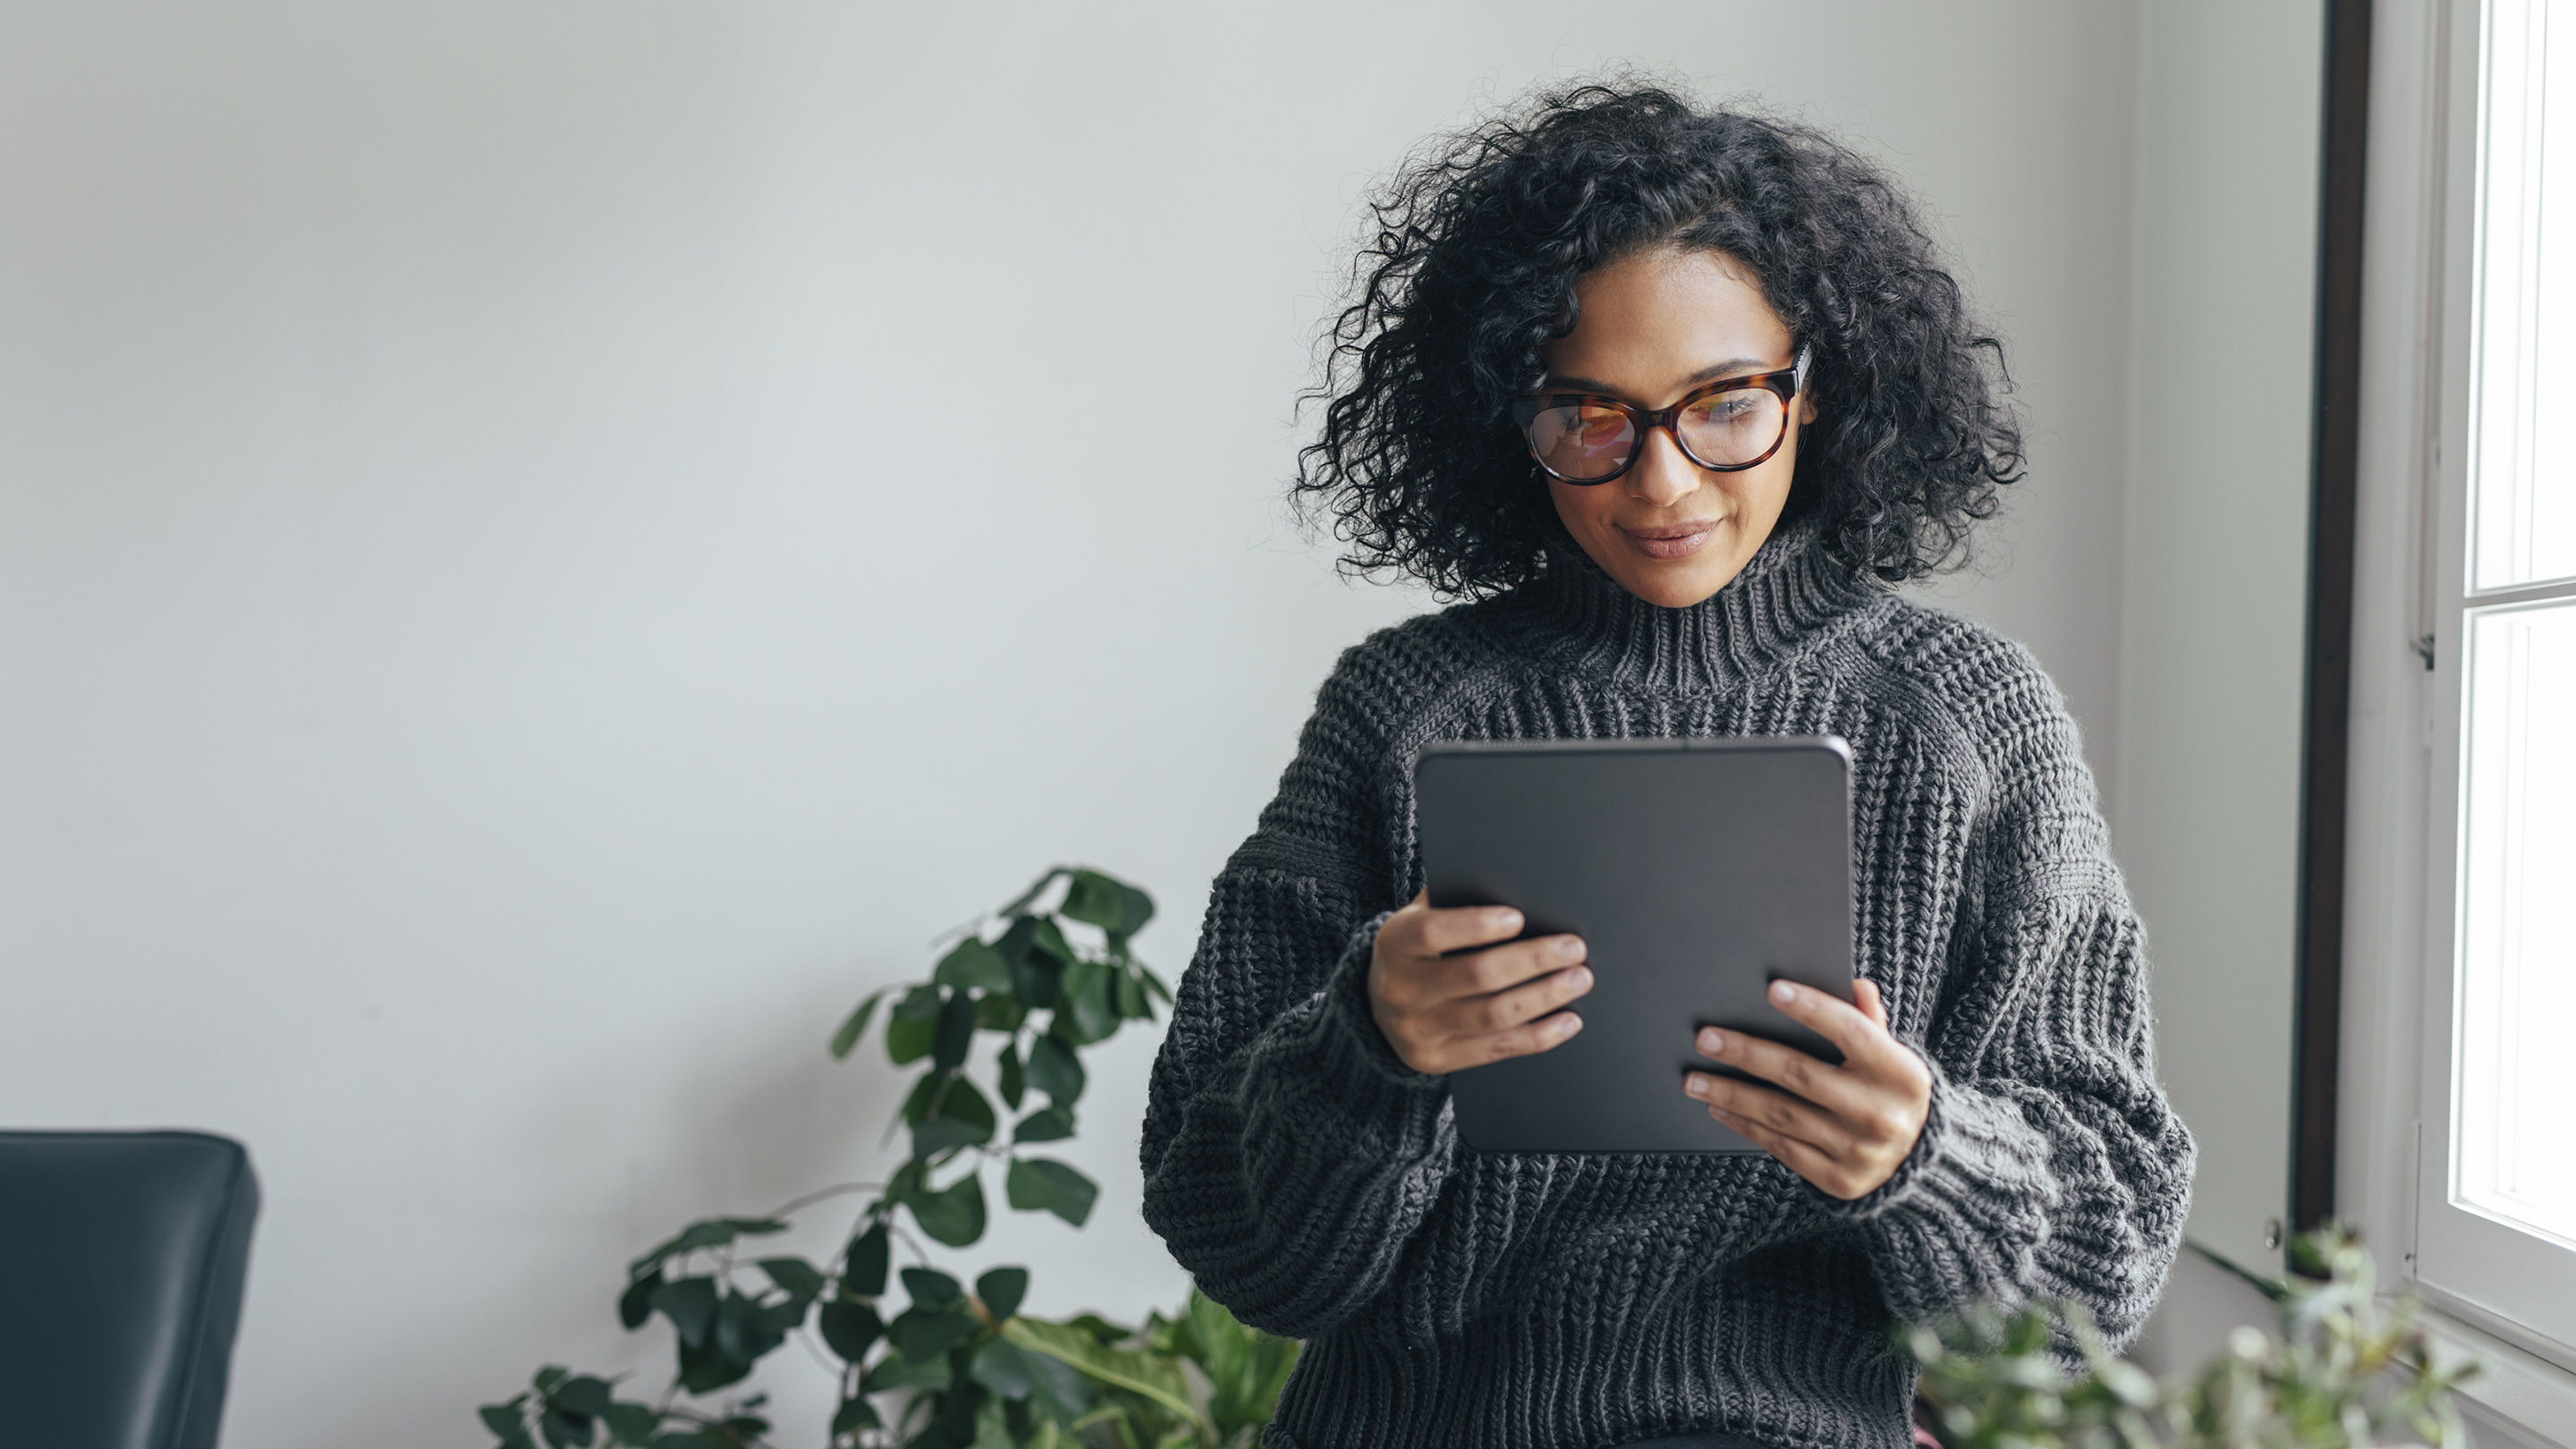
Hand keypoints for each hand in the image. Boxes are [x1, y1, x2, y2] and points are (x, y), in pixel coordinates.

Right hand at [1368, 892, 1591, 1074]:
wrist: (1380, 1005)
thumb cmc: (1419, 949)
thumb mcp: (1421, 918)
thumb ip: (1457, 903)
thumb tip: (1521, 894)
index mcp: (1394, 943)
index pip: (1433, 933)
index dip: (1476, 925)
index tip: (1519, 917)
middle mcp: (1400, 989)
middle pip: (1476, 975)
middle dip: (1533, 960)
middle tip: (1573, 948)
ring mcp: (1417, 1030)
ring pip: (1493, 1016)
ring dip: (1544, 997)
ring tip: (1578, 979)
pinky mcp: (1436, 1060)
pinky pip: (1497, 1049)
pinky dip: (1539, 1036)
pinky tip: (1567, 1020)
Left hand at [1683, 978, 1930, 1199]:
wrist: (1917, 1162)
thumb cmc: (1890, 1091)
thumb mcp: (1892, 1055)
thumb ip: (1869, 1021)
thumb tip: (1854, 985)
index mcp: (1900, 1073)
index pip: (1851, 1031)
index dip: (1812, 1008)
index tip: (1772, 989)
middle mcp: (1881, 1113)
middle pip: (1801, 1075)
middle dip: (1747, 1054)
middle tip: (1706, 1038)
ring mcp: (1859, 1151)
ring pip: (1782, 1115)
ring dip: (1732, 1093)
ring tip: (1694, 1077)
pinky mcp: (1838, 1180)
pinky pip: (1781, 1148)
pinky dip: (1746, 1125)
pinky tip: (1719, 1106)